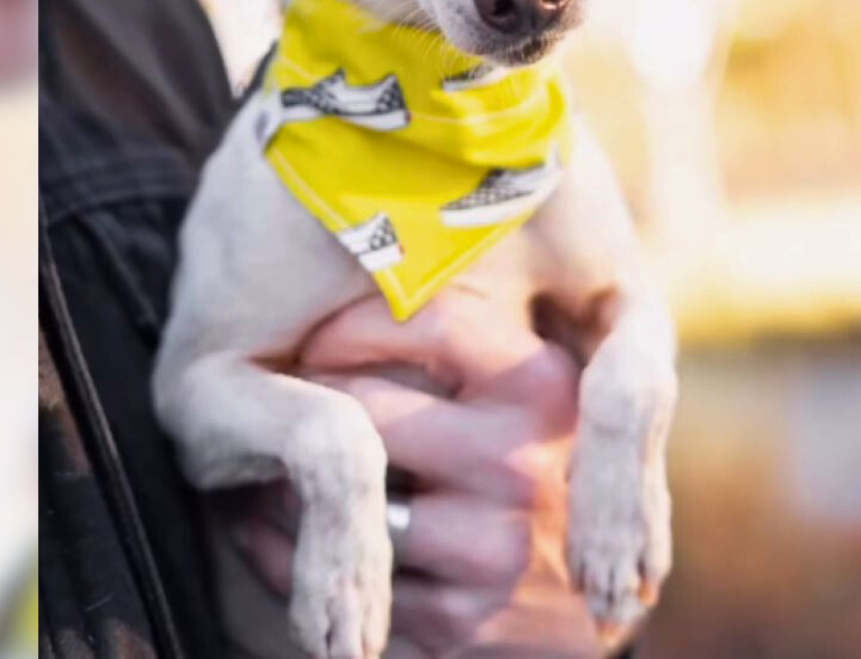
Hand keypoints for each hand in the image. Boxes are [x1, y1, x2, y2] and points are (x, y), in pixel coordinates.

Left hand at [235, 289, 616, 656]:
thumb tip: (374, 239)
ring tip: (271, 465)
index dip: (351, 321)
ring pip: (339, 494)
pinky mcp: (455, 622)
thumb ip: (475, 331)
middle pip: (365, 409)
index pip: (430, 318)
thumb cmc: (540, 466)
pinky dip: (285, 549)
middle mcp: (528, 465)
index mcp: (551, 390)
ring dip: (280, 481)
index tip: (314, 333)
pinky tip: (275, 528)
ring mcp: (491, 549)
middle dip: (307, 401)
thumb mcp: (536, 390)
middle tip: (278, 397)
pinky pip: (336, 566)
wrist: (589, 608)